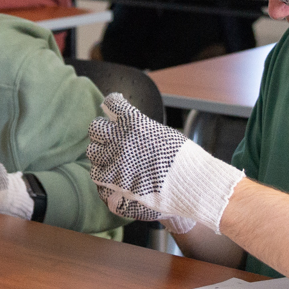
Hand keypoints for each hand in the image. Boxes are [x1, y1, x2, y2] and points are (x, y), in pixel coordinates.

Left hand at [87, 94, 243, 233]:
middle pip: (95, 128)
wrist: (194, 184)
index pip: (112, 103)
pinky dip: (105, 175)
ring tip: (113, 159)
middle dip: (102, 131)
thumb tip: (127, 126)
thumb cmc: (185, 159)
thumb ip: (140, 128)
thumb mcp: (162, 132)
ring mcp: (116, 162)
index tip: (113, 107)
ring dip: (103, 154)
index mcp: (134, 122)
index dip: (113, 104)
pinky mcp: (116, 183)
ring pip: (94, 153)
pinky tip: (114, 175)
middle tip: (110, 137)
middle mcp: (120, 139)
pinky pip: (99, 175)